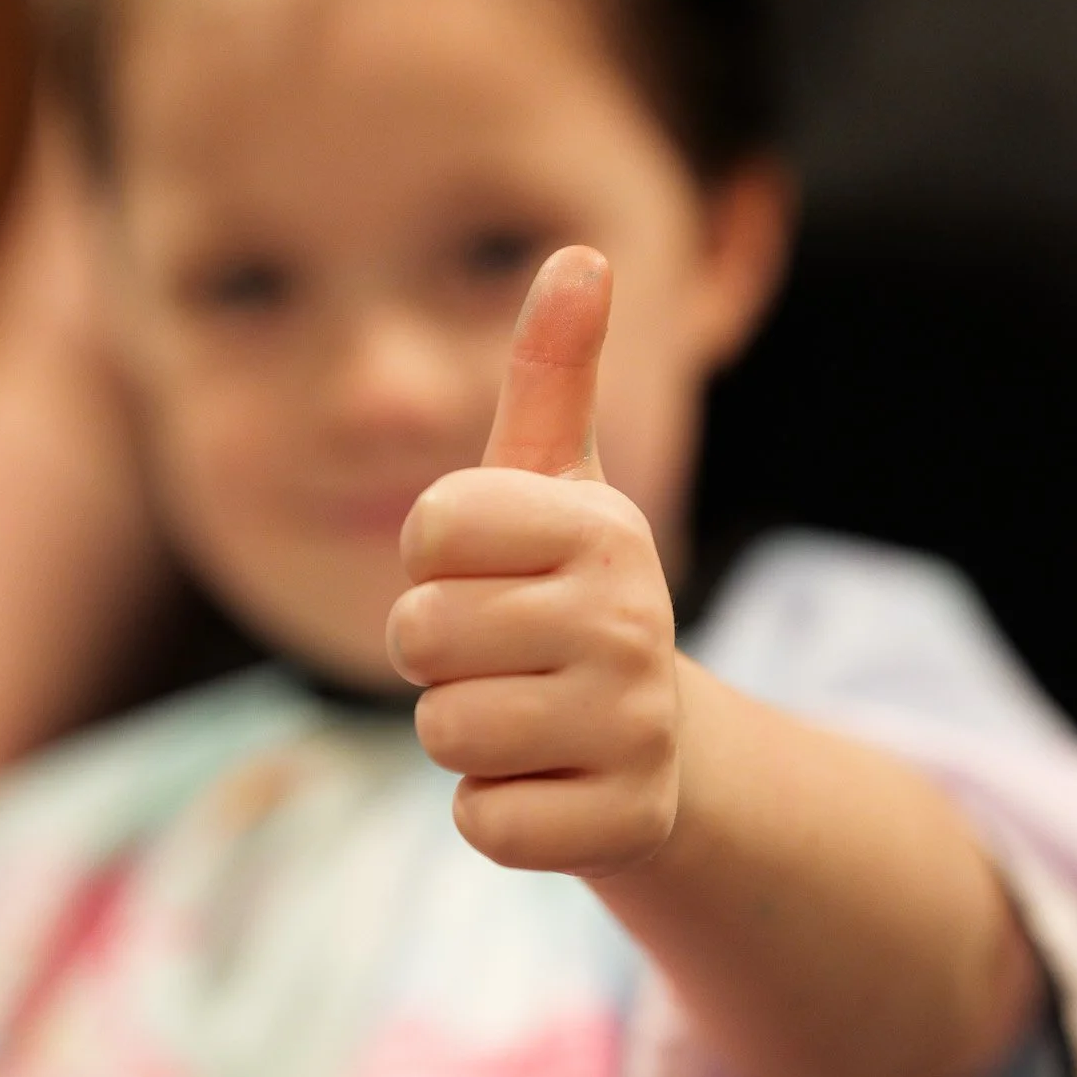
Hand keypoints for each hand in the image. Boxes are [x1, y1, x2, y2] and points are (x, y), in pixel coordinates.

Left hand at [386, 247, 681, 877]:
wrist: (657, 744)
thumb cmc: (572, 593)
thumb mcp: (560, 484)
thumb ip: (554, 370)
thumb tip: (582, 252)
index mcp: (605, 524)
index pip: (431, 529)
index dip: (435, 559)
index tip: (492, 571)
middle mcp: (632, 618)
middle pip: (420, 634)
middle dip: (440, 653)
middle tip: (508, 655)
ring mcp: (635, 727)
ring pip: (444, 730)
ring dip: (465, 732)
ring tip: (530, 717)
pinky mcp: (624, 824)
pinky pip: (481, 822)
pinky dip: (496, 810)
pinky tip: (552, 784)